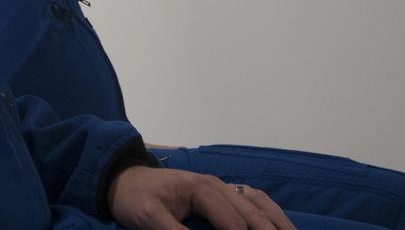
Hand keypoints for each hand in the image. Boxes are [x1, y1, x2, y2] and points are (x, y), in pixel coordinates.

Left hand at [109, 166, 295, 229]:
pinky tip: (281, 225)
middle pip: (253, 213)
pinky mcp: (221, 193)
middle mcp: (217, 185)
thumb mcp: (148, 218)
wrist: (123, 180)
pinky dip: (270, 213)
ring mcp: (221, 187)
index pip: (234, 224)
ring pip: (259, 204)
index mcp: (202, 189)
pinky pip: (253, 200)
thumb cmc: (135, 198)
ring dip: (278, 223)